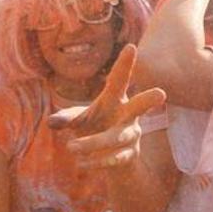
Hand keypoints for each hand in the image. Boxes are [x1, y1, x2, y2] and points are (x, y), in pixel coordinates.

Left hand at [48, 44, 165, 169]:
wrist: (111, 157)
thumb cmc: (95, 127)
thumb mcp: (80, 119)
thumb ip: (67, 118)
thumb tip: (52, 122)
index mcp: (115, 99)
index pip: (120, 80)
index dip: (125, 64)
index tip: (132, 47)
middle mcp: (128, 115)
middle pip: (140, 105)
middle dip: (149, 99)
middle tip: (161, 93)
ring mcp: (131, 134)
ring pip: (117, 137)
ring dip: (94, 142)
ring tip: (70, 147)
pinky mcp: (129, 154)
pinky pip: (116, 158)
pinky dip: (97, 161)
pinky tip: (81, 164)